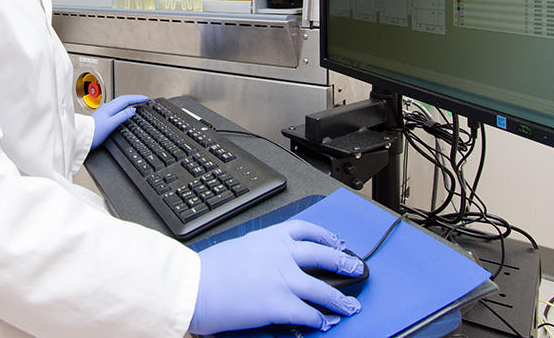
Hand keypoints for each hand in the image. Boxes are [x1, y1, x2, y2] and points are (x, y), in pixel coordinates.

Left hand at [90, 95, 148, 148]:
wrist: (82, 137)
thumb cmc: (94, 133)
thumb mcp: (111, 124)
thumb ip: (122, 116)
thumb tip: (132, 111)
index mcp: (110, 108)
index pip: (126, 100)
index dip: (137, 99)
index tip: (145, 98)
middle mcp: (106, 108)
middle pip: (123, 99)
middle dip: (134, 98)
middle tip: (143, 99)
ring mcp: (104, 111)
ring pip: (119, 103)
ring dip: (128, 101)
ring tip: (136, 103)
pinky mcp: (102, 116)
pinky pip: (116, 107)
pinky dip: (123, 107)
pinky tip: (123, 110)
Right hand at [189, 219, 363, 334]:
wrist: (197, 286)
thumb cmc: (210, 269)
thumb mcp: (241, 247)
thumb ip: (262, 250)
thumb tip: (272, 261)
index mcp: (270, 237)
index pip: (306, 230)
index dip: (326, 236)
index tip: (335, 240)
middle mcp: (282, 255)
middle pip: (323, 256)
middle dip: (343, 262)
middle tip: (356, 266)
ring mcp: (283, 280)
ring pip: (323, 288)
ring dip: (340, 299)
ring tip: (350, 304)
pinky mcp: (280, 305)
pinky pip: (309, 313)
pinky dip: (319, 319)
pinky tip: (324, 323)